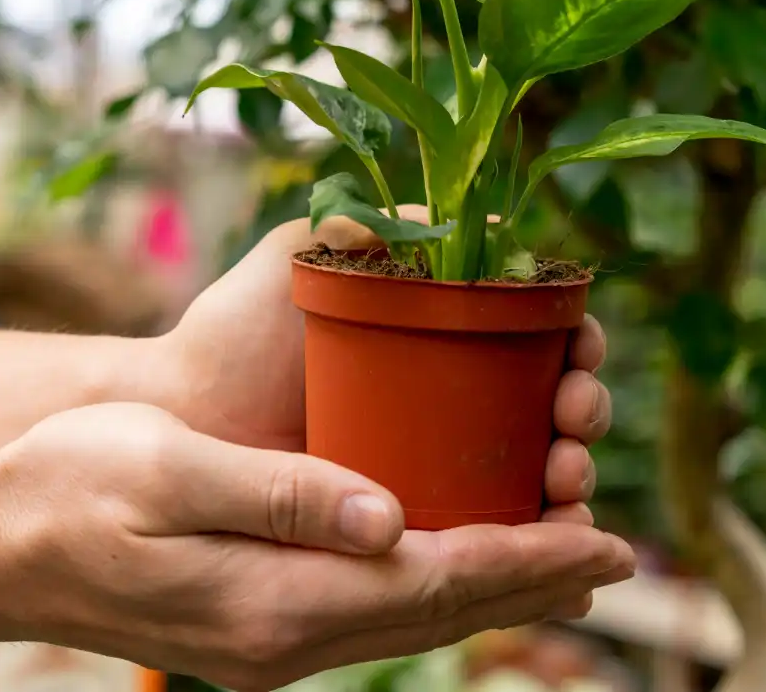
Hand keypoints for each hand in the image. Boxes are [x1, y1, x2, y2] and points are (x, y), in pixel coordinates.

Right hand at [0, 403, 634, 690]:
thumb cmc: (72, 485)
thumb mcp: (170, 470)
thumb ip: (281, 494)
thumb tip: (391, 517)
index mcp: (275, 599)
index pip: (435, 582)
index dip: (529, 560)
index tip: (608, 543)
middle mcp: (286, 635)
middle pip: (441, 611)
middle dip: (534, 582)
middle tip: (619, 555)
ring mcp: (270, 641)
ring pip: (411, 619)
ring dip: (493, 589)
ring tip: (562, 561)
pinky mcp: (256, 626)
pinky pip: (373, 611)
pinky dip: (434, 589)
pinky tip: (454, 561)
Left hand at [162, 211, 612, 523]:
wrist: (181, 417)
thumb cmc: (237, 328)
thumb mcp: (303, 255)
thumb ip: (370, 223)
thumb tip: (466, 214)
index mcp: (440, 327)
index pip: (538, 331)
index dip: (574, 341)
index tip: (577, 350)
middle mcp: (451, 395)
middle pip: (553, 403)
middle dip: (584, 411)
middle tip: (570, 422)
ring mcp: (437, 463)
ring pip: (538, 474)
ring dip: (574, 477)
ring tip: (566, 480)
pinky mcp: (412, 524)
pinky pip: (494, 540)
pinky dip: (541, 550)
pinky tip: (558, 551)